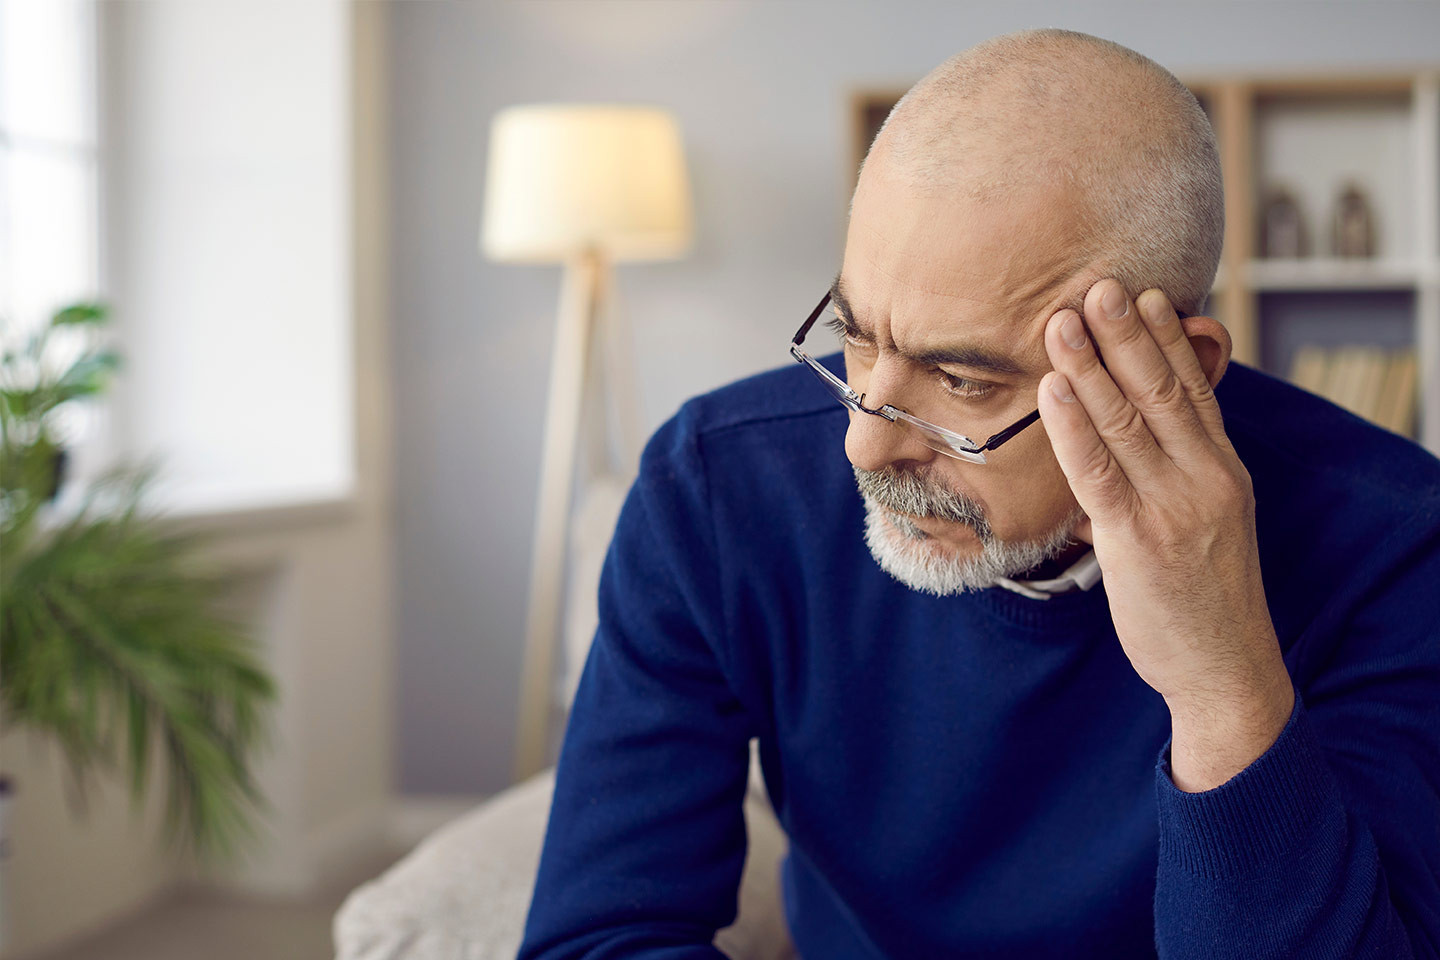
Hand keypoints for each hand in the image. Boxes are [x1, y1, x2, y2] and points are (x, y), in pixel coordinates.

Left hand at [1037, 278, 1293, 790]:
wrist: (1227, 670)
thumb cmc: (1205, 596)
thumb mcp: (1208, 522)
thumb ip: (1176, 473)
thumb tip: (1130, 435)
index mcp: (1223, 470)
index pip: (1196, 389)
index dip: (1166, 339)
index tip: (1143, 295)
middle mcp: (1205, 478)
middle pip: (1162, 390)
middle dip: (1126, 334)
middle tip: (1097, 284)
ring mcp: (1174, 507)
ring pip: (1128, 421)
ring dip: (1090, 365)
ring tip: (1062, 320)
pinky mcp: (1138, 541)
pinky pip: (1099, 471)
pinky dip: (1074, 426)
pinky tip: (1053, 389)